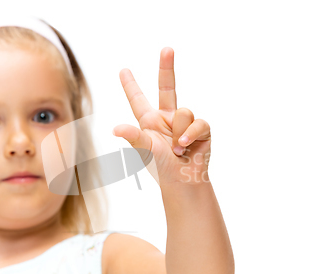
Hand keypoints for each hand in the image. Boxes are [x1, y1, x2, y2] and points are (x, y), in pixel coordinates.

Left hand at [112, 47, 210, 185]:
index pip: (137, 99)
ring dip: (179, 132)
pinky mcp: (201, 129)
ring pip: (184, 112)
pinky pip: (199, 122)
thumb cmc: (160, 167)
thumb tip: (115, 129)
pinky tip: (187, 146)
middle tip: (167, 49)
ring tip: (177, 149)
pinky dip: (192, 134)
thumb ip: (134, 136)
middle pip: (167, 87)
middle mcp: (166, 118)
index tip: (122, 70)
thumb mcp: (145, 150)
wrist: (183, 181)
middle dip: (167, 67)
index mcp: (149, 121)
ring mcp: (184, 123)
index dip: (130, 85)